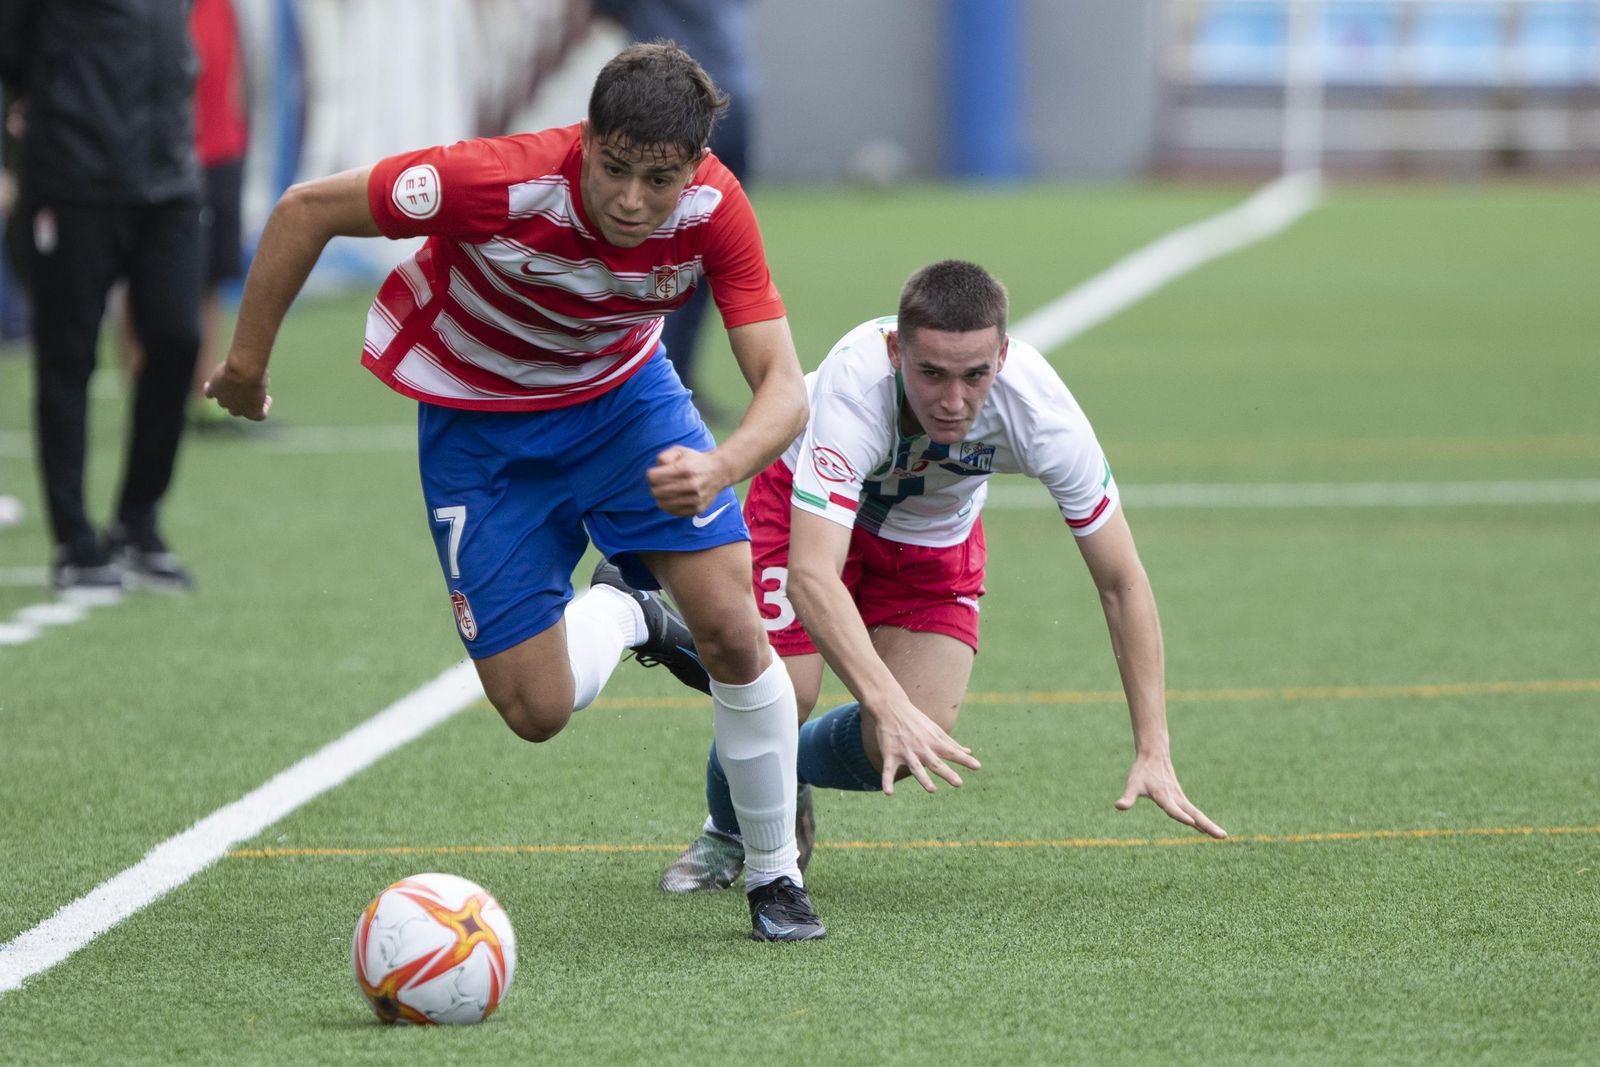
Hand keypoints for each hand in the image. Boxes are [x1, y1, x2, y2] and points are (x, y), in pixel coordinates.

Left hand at [203, 358, 271, 420]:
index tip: (227, 382)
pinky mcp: (251, 413)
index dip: (219, 389)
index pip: (210, 393)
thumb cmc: (237, 363)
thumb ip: (235, 368)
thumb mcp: (231, 363)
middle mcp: (223, 402)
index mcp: (213, 389)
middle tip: (247, 387)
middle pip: (227, 403)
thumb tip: (248, 368)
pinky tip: (268, 399)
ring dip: (249, 403)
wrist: (244, 371)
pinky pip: (259, 416)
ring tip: (260, 393)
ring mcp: (237, 409)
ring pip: (242, 410)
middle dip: (235, 397)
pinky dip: (264, 408)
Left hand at [647, 445, 726, 515]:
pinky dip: (669, 505)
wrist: (720, 472)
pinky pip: (672, 511)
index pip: (653, 478)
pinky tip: (674, 497)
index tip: (655, 473)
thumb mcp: (679, 450)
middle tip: (660, 482)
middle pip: (656, 492)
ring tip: (667, 490)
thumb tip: (656, 470)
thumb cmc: (695, 460)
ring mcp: (694, 499)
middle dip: (654, 486)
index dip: (651, 474)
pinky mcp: (697, 509)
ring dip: (661, 497)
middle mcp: (691, 485)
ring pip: (662, 504)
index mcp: (684, 469)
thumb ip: (663, 457)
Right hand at [867, 700, 981, 795]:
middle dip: (947, 773)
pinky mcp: (889, 754)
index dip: (964, 760)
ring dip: (924, 779)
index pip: (951, 752)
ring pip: (916, 768)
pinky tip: (888, 793)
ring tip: (932, 790)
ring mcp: (905, 751)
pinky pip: (888, 770)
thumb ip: (951, 743)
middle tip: (959, 783)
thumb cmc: (916, 720)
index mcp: (933, 742)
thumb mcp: (935, 729)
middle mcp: (921, 748)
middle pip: (935, 763)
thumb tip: (968, 752)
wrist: (891, 707)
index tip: (977, 767)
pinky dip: (886, 781)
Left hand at [1115, 752, 1226, 837]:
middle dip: (1207, 825)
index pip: (1173, 808)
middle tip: (1222, 836)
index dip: (1180, 816)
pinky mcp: (1182, 799)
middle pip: (1194, 814)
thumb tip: (1118, 806)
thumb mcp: (1132, 784)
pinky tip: (1208, 831)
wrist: (1154, 755)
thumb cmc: (1142, 771)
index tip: (1191, 823)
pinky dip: (1202, 822)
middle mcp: (1175, 798)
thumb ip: (1128, 797)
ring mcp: (1181, 798)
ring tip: (1223, 837)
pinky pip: (1194, 812)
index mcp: (1163, 795)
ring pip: (1197, 814)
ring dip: (1209, 826)